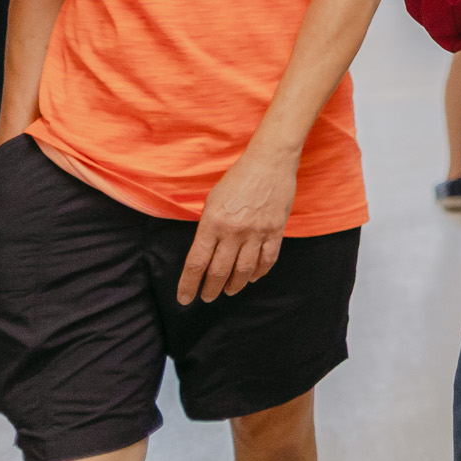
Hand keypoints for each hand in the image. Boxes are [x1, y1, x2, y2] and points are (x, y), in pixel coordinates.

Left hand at [177, 147, 297, 303]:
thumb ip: (208, 227)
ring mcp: (257, 232)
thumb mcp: (212, 201)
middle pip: (219, 271)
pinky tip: (252, 277)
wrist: (269, 162)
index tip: (185, 298)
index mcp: (212, 222)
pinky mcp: (276, 230)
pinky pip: (268, 259)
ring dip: (234, 285)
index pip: (196, 262)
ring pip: (244, 270)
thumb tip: (205, 252)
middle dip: (211, 289)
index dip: (188, 285)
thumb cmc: (237, 179)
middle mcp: (234, 231)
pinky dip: (259, 272)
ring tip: (229, 291)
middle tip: (207, 297)